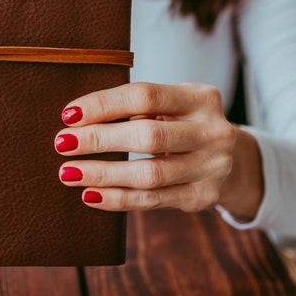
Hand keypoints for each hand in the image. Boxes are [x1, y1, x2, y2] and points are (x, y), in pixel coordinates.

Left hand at [55, 82, 262, 216]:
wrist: (234, 161)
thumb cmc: (183, 125)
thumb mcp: (172, 106)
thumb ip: (136, 107)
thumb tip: (75, 117)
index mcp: (200, 97)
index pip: (145, 96)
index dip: (104, 104)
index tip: (68, 114)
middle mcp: (213, 131)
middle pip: (148, 136)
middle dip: (99, 139)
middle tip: (61, 143)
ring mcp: (212, 167)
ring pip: (149, 174)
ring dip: (102, 174)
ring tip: (68, 173)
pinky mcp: (203, 196)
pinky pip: (152, 200)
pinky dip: (117, 199)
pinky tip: (90, 195)